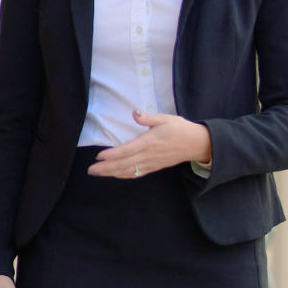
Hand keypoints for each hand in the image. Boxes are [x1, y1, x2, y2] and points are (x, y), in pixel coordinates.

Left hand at [86, 110, 212, 178]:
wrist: (197, 144)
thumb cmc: (180, 129)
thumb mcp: (165, 118)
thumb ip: (148, 117)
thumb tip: (134, 113)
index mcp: (149, 142)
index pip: (126, 150)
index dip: (112, 155)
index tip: (99, 157)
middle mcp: (148, 155)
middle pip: (124, 164)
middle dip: (106, 168)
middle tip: (90, 170)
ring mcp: (151, 163)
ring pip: (129, 171)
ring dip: (112, 173)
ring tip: (98, 173)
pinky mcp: (155, 167)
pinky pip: (137, 173)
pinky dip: (125, 175)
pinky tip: (116, 175)